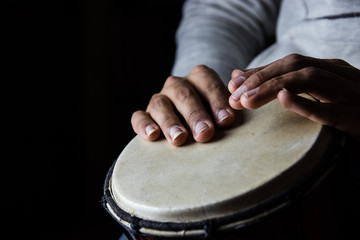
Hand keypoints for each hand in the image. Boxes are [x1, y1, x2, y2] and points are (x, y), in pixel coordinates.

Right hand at [131, 65, 235, 145]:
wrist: (193, 119)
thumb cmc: (216, 115)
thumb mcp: (226, 106)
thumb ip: (234, 99)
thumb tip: (241, 90)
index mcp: (200, 77)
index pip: (208, 83)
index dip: (217, 101)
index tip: (226, 121)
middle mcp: (177, 85)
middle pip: (184, 94)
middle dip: (195, 114)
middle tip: (205, 134)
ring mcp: (160, 98)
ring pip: (160, 104)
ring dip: (170, 121)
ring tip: (179, 139)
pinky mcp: (145, 114)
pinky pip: (138, 116)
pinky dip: (144, 125)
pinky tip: (152, 136)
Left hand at [228, 54, 359, 137]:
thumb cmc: (351, 108)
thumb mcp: (320, 94)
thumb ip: (286, 84)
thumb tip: (242, 76)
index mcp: (327, 70)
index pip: (287, 64)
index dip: (258, 72)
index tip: (232, 85)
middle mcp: (337, 74)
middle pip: (294, 65)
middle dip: (260, 78)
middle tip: (233, 96)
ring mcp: (348, 93)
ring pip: (308, 79)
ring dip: (273, 87)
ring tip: (247, 100)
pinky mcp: (356, 115)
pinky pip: (330, 108)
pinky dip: (305, 102)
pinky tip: (284, 98)